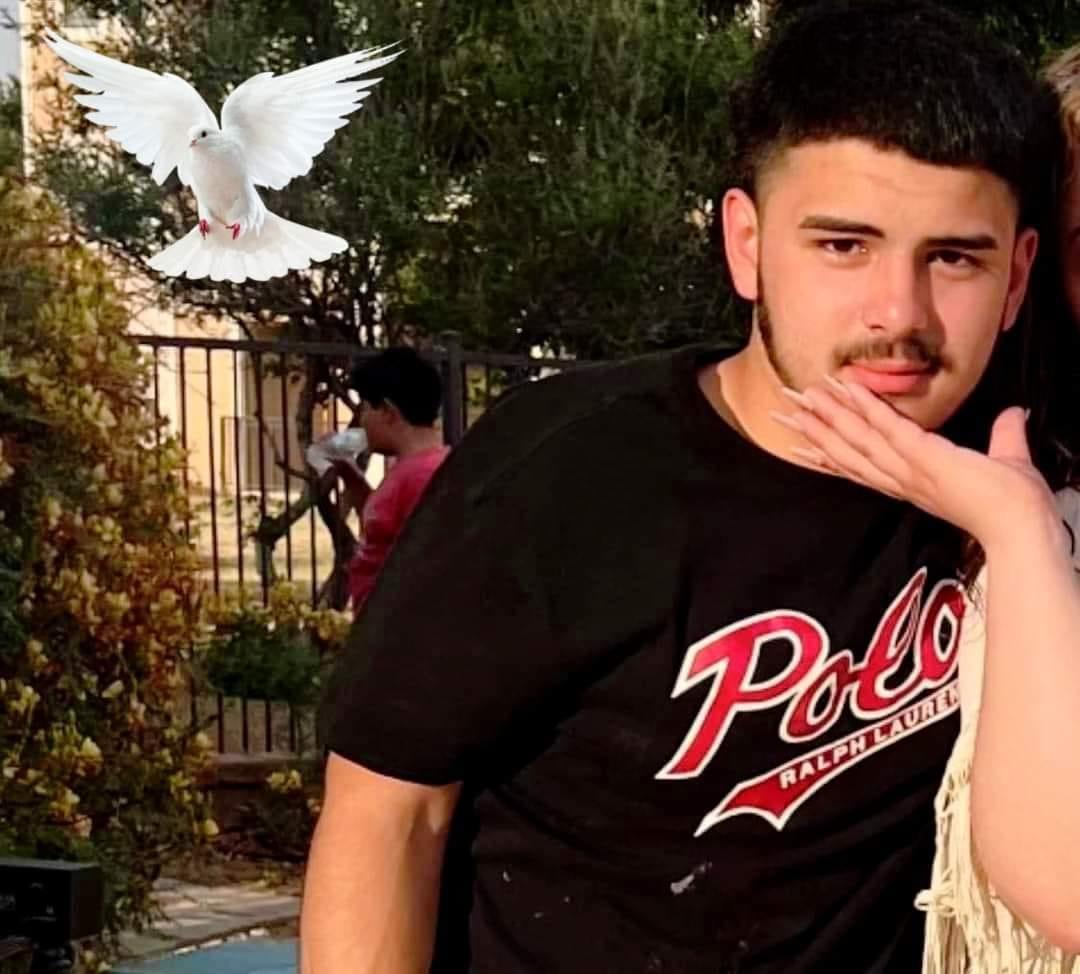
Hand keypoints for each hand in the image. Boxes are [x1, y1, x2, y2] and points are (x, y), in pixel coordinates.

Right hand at [773, 377, 1056, 548]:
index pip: (859, 466)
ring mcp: (908, 468)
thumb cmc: (1015, 504)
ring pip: (857, 439)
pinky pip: (887, 427)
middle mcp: (900, 479)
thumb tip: (1014, 413)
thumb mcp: (1007, 461)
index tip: (797, 443)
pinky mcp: (923, 455)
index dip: (826, 453)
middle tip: (781, 409)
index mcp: (911, 483)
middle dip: (812, 429)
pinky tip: (845, 386)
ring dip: (826, 416)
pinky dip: (865, 406)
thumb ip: (1004, 436)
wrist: (1022, 524)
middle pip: (845, 451)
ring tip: (800, 396)